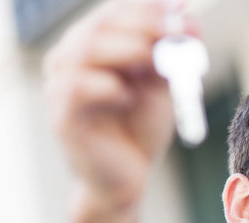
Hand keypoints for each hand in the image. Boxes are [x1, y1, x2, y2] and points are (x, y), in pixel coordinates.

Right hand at [44, 0, 180, 211]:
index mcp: (91, 46)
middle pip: (99, 26)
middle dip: (142, 25)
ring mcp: (59, 87)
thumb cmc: (139, 128)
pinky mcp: (62, 116)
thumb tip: (189, 16)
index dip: (147, 9)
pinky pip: (77, 88)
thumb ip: (171, 53)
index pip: (113, 13)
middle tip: (173, 32)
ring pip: (84, 50)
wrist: (125, 180)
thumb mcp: (161, 85)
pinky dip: (107, 87)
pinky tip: (127, 98)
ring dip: (125, 48)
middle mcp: (68, 60)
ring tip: (153, 59)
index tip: (180, 12)